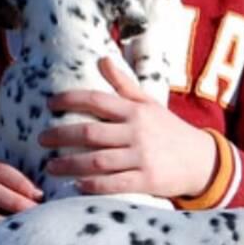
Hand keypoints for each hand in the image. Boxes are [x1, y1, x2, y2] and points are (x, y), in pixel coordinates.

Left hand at [39, 57, 218, 199]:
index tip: (49, 104)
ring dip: (70, 164)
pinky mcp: (147, 180)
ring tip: (51, 166)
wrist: (202, 160)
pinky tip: (77, 186)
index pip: (96, 100)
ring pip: (97, 161)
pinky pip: (114, 184)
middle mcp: (137, 131)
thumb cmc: (169, 130)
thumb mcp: (149, 103)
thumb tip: (101, 58)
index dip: (69, 100)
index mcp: (135, 110)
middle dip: (61, 135)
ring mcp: (142, 157)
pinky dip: (93, 185)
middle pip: (89, 132)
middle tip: (41, 139)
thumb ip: (123, 84)